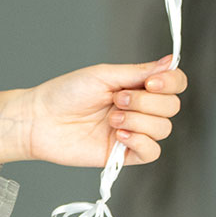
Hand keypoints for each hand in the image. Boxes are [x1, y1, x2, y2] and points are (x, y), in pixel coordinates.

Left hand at [0, 57, 186, 168]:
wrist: (41, 120)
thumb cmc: (66, 93)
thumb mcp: (104, 75)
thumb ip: (139, 71)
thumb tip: (170, 61)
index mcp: (137, 86)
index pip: (175, 84)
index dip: (171, 82)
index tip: (152, 82)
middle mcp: (140, 109)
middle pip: (172, 107)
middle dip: (146, 102)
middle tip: (117, 99)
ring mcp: (134, 132)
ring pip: (164, 129)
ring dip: (138, 120)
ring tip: (111, 118)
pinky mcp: (125, 155)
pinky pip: (152, 152)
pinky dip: (140, 141)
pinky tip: (119, 135)